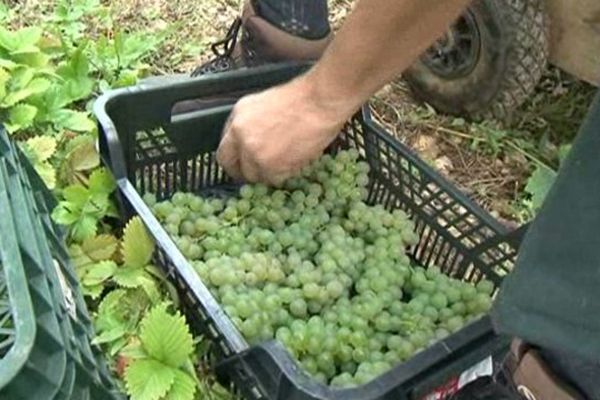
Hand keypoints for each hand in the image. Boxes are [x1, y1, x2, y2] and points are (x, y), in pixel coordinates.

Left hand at [217, 76, 352, 185]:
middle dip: (249, 172)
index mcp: (236, 118)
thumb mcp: (264, 105)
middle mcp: (240, 137)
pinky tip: (295, 161)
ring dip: (269, 173)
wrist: (320, 101)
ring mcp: (254, 153)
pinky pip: (274, 179)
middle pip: (236, 168)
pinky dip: (285, 174)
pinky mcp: (271, 166)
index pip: (225, 151)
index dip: (236, 161)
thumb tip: (249, 144)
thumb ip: (250, 125)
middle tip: (264, 171)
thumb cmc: (302, 98)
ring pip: (256, 177)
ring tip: (286, 161)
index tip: (244, 165)